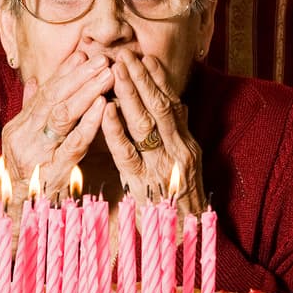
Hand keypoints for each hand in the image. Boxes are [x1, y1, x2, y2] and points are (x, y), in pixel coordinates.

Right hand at [1, 51, 112, 210]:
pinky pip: (73, 145)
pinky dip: (89, 124)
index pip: (45, 93)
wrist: (17, 221)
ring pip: (62, 116)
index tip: (85, 53)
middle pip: (54, 98)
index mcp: (19, 128)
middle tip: (104, 58)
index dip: (65, 72)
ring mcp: (35, 155)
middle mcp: (23, 137)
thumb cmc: (27, 183)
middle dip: (80, 76)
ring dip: (87, 92)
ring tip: (109, 74)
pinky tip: (104, 108)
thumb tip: (36, 81)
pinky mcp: (51, 174)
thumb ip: (31, 112)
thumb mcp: (25, 145)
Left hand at [101, 49, 204, 219]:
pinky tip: (105, 110)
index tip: (144, 56)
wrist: (186, 238)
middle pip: (158, 106)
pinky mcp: (144, 183)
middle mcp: (178, 150)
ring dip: (128, 93)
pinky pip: (127, 152)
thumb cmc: (180, 203)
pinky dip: (116, 129)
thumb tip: (176, 104)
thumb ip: (179, 135)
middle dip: (140, 78)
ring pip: (144, 123)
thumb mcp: (185, 165)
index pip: (172, 103)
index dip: (158, 79)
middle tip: (123, 53)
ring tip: (113, 69)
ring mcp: (162, 166)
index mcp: (186, 144)